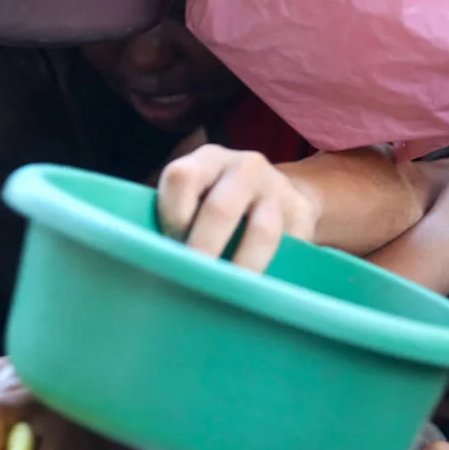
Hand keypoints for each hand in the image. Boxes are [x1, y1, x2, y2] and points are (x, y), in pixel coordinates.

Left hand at [157, 144, 319, 271]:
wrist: (282, 195)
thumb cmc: (222, 202)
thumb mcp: (198, 194)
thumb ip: (177, 214)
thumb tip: (149, 257)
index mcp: (207, 159)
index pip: (181, 177)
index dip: (172, 215)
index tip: (166, 246)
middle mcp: (243, 167)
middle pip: (220, 209)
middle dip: (203, 250)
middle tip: (191, 279)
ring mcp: (276, 189)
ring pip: (261, 232)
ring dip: (240, 266)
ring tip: (226, 290)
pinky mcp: (300, 213)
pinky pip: (285, 246)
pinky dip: (267, 269)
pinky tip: (252, 286)